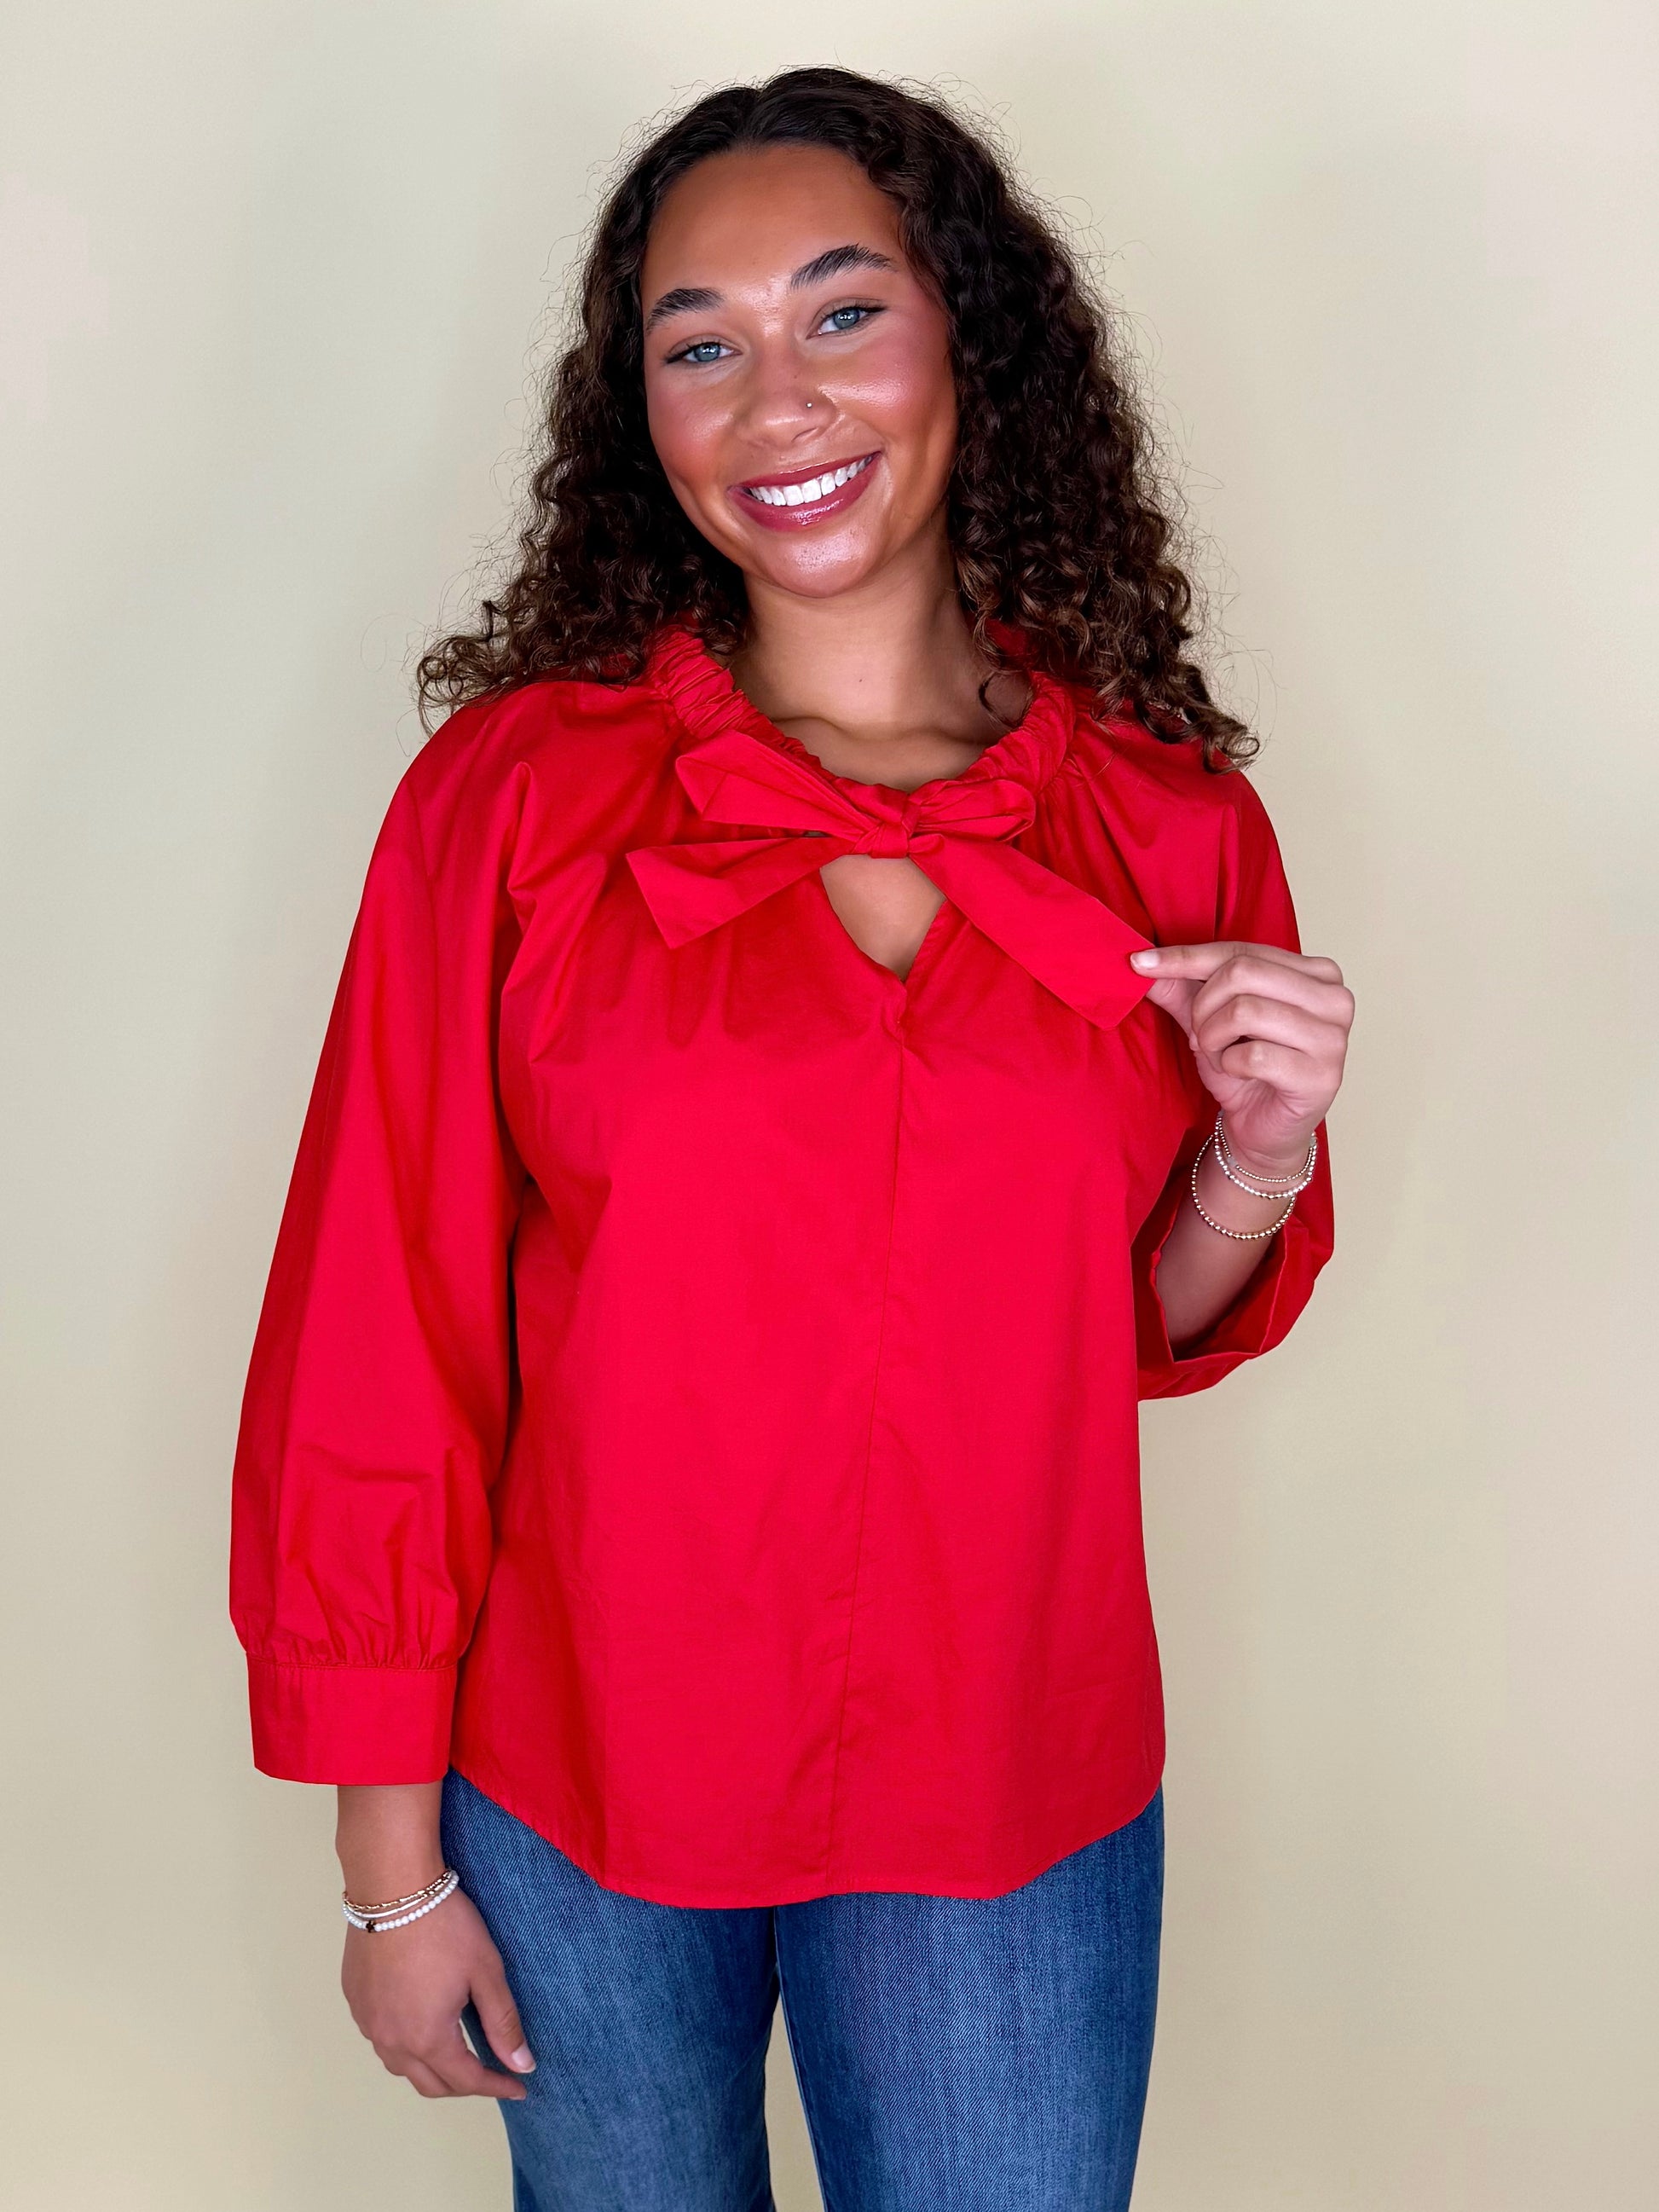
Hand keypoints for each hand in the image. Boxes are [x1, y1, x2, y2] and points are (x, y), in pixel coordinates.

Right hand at [341, 1886, 535, 2100]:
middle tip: (490, 2073)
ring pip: (401, 2066)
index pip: (467, 2081)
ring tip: (455, 2052)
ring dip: (430, 2068)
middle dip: (464, 2085)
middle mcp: (392, 2041)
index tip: (518, 2086)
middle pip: (431, 2085)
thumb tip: (522, 2065)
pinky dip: (404, 2043)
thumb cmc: (444, 1926)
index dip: (496, 2086)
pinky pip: (380, 2039)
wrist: (392, 1887)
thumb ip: (502, 2023)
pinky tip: (418, 2022)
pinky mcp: (355, 2001)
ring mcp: (368, 2023)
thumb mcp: (485, 1971)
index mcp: (428, 2038)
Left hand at [1130, 940, 1352, 1170]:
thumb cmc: (1246, 1068)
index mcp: (1317, 972)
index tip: (1140, 963)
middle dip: (1204, 1007)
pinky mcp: (1322, 1076)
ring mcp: (1333, 1037)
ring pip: (1246, 1010)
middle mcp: (1335, 998)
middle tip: (1200, 1036)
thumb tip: (1140, 962)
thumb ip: (1180, 988)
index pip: (1240, 951)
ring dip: (1213, 1038)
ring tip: (1219, 1056)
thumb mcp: (1209, 1020)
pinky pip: (1253, 1055)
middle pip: (1242, 973)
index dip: (1185, 957)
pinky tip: (1239, 1075)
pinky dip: (1230, 1066)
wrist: (1264, 1129)